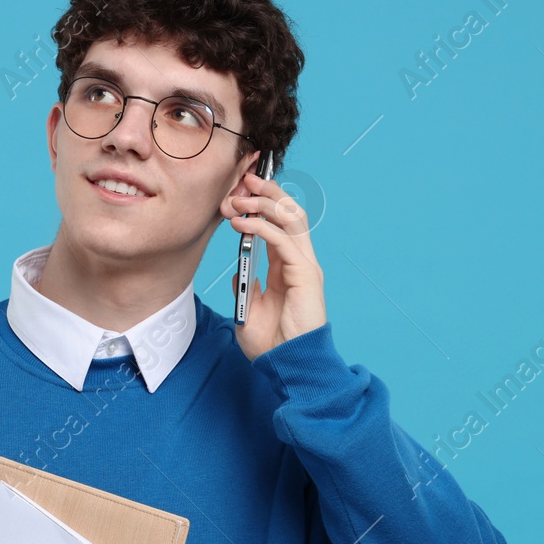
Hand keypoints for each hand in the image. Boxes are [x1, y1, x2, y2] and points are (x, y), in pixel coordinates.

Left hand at [228, 168, 327, 362]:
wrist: (287, 364)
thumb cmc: (272, 343)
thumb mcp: (249, 310)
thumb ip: (246, 286)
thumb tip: (238, 271)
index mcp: (287, 267)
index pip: (279, 224)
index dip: (263, 204)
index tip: (241, 190)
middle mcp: (299, 261)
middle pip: (289, 213)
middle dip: (267, 192)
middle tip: (244, 179)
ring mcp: (304, 265)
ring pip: (290, 219)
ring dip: (264, 203)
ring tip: (239, 197)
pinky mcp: (305, 273)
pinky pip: (283, 240)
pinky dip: (262, 227)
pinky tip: (242, 224)